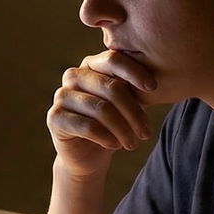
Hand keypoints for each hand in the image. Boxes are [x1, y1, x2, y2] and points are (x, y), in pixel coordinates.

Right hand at [47, 50, 155, 177]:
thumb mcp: (128, 104)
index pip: (113, 59)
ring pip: (100, 108)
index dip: (135, 72)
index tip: (154, 89)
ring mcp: (62, 95)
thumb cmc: (113, 124)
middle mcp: (74, 76)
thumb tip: (159, 79)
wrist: (89, 154)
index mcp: (91, 65)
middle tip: (146, 133)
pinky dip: (106, 137)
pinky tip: (116, 146)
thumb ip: (135, 89)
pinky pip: (86, 125)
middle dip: (133, 112)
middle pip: (110, 87)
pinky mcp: (55, 117)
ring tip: (133, 143)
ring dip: (122, 129)